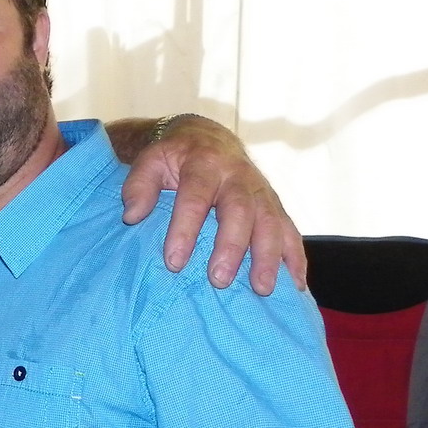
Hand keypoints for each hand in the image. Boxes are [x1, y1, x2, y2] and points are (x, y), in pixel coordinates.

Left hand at [118, 115, 305, 292]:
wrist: (208, 138)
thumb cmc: (175, 158)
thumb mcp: (151, 161)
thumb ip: (138, 185)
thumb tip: (132, 215)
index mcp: (204, 164)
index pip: (195, 197)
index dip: (185, 229)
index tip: (173, 262)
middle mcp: (237, 176)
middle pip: (239, 210)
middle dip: (231, 246)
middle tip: (219, 280)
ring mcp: (260, 190)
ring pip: (270, 221)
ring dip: (268, 256)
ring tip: (262, 288)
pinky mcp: (275, 205)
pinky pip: (290, 230)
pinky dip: (295, 257)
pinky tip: (296, 284)